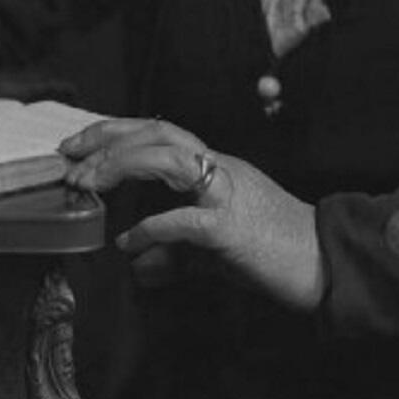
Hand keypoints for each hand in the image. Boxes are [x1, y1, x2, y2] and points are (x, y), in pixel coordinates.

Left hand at [60, 117, 325, 312]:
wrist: (328, 266)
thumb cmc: (277, 252)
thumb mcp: (216, 249)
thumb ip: (178, 253)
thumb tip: (139, 266)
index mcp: (217, 167)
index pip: (161, 132)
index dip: (115, 133)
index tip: (77, 146)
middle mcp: (222, 170)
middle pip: (160, 132)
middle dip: (109, 140)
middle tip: (70, 159)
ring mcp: (229, 195)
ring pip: (170, 158)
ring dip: (122, 165)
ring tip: (89, 185)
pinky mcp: (233, 229)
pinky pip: (184, 220)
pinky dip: (150, 227)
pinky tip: (128, 243)